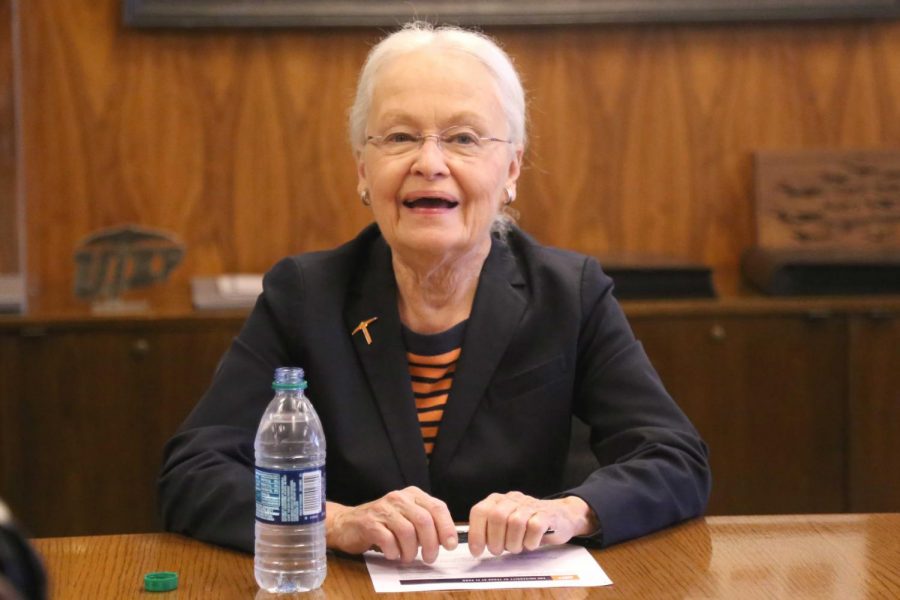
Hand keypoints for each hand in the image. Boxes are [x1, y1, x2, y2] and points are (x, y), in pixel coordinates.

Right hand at [325, 486, 457, 562]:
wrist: (347, 523)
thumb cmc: (382, 524)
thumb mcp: (408, 518)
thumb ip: (426, 525)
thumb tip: (447, 541)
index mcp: (413, 495)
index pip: (437, 507)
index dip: (447, 528)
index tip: (451, 545)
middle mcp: (399, 498)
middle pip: (424, 520)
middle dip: (431, 544)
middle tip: (429, 558)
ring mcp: (383, 509)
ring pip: (407, 531)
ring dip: (411, 551)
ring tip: (408, 558)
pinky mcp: (369, 522)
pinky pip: (388, 539)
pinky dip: (394, 551)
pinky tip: (392, 554)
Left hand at [467, 492, 597, 556]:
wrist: (560, 516)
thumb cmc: (528, 524)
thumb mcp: (505, 524)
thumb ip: (490, 530)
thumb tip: (475, 547)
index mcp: (498, 500)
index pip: (480, 511)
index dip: (476, 533)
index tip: (476, 551)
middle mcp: (513, 499)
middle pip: (497, 516)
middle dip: (495, 539)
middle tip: (499, 551)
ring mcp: (530, 505)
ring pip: (516, 522)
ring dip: (513, 542)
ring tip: (516, 547)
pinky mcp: (547, 515)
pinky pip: (535, 527)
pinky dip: (530, 541)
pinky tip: (530, 543)